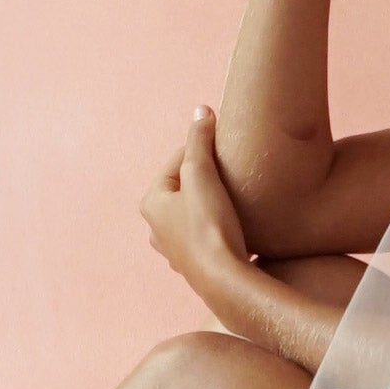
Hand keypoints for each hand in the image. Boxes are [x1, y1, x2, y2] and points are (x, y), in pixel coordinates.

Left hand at [140, 107, 250, 307]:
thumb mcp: (203, 174)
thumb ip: (199, 140)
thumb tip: (200, 109)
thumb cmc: (210, 225)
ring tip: (237, 197)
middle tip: (235, 171)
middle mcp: (156, 228)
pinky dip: (218, 225)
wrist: (225, 279)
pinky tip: (236, 226)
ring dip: (213, 202)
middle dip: (208, 177)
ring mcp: (174, 249)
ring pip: (195, 212)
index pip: (179, 161)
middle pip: (186, 187)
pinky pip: (205, 234)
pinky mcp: (194, 265)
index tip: (229, 144)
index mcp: (152, 202)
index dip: (205, 149)